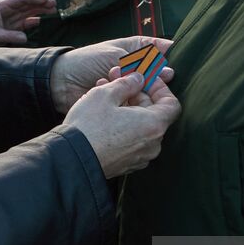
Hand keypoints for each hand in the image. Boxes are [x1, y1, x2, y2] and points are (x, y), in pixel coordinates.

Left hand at [0, 0, 55, 45]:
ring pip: (29, 11)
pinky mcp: (15, 27)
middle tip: (53, 3)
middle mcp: (9, 10)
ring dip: (41, 10)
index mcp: (2, 6)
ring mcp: (13, 18)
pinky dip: (35, 21)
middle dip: (40, 3)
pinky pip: (27, 22)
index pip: (19, 0)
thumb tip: (24, 38)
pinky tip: (43, 20)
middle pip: (27, 4)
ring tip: (54, 9)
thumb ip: (8, 35)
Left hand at [49, 36, 173, 112]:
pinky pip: (135, 103)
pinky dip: (134, 102)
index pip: (157, 48)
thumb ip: (141, 65)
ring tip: (133, 88)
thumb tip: (168, 73)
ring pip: (147, 89)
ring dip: (142, 89)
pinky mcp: (122, 102)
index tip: (177, 61)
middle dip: (156, 77)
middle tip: (157, 81)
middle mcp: (134, 67)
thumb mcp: (115, 57)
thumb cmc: (86, 62)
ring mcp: (129, 86)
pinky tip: (130, 100)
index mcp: (133, 49)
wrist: (61, 82)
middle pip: (156, 72)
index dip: (168, 54)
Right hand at [64, 72, 180, 177]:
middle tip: (119, 83)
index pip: (172, 104)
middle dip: (138, 96)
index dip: (160, 88)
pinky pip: (131, 141)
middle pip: (155, 114)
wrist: (71, 161)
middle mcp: (152, 144)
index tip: (145, 80)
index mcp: (153, 125)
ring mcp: (140, 157)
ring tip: (106, 96)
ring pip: (140, 127)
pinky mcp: (127, 165)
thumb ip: (127, 83)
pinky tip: (104, 116)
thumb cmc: (89, 126)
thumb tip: (138, 79)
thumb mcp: (105, 94)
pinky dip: (123, 127)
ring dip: (128, 110)